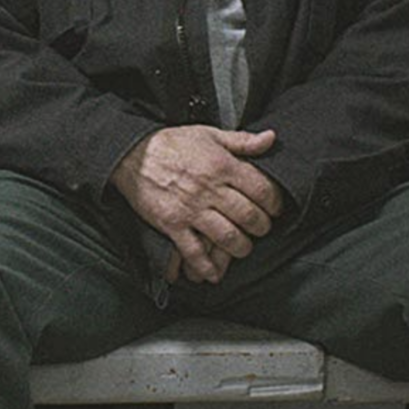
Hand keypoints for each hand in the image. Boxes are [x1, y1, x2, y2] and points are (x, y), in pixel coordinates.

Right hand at [109, 125, 283, 284]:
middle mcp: (209, 189)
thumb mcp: (209, 134)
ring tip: (242, 246)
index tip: (275, 208)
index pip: (261, 189)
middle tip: (261, 228)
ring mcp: (191, 209)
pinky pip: (193, 251)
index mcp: (222, 165)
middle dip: (262, 227)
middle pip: (249, 216)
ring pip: (228, 237)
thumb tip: (270, 138)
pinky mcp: (173, 224)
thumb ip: (242, 140)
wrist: (132, 155)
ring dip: (241, 247)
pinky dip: (205, 266)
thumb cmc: (171, 144)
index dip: (274, 202)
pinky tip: (212, 273)